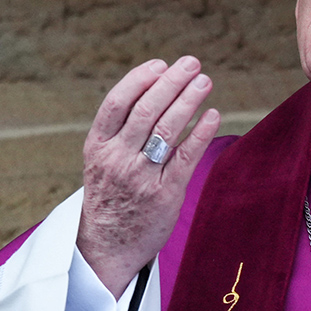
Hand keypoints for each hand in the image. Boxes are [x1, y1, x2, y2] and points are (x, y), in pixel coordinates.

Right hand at [76, 55, 220, 296]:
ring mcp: (141, 178)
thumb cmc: (110, 193)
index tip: (161, 64)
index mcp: (98, 146)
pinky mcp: (165, 195)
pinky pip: (186, 158)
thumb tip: (158, 84)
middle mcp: (117, 160)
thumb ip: (122, 128)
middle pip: (146, 111)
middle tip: (192, 63)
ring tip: (204, 81)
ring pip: (167, 130)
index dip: (140, 79)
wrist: (106, 247)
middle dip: (172, 82)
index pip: (116, 103)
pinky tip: (212, 115)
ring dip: (189, 100)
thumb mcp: (101, 159)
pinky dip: (200, 132)